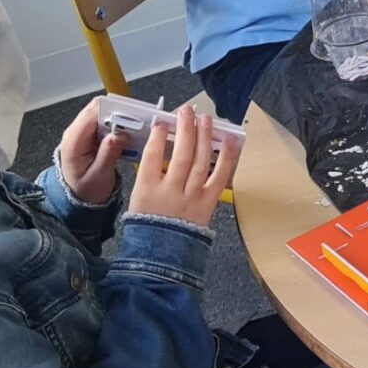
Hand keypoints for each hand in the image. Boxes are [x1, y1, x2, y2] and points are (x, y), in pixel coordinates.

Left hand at [56, 99, 129, 205]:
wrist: (79, 198)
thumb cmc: (85, 190)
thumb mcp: (99, 176)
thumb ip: (108, 154)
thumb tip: (119, 134)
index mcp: (73, 141)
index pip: (92, 114)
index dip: (112, 111)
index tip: (131, 116)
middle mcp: (76, 132)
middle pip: (99, 109)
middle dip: (119, 111)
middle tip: (138, 120)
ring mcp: (84, 131)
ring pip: (104, 112)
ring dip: (121, 117)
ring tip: (137, 126)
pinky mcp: (92, 133)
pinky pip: (107, 120)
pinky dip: (119, 123)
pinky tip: (130, 132)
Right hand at [127, 105, 239, 226]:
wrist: (162, 255)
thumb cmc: (149, 226)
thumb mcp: (138, 199)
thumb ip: (149, 174)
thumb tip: (161, 144)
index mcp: (147, 191)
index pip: (152, 156)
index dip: (158, 136)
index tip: (162, 123)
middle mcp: (170, 192)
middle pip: (180, 154)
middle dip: (184, 128)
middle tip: (186, 111)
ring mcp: (191, 197)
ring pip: (200, 161)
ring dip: (203, 136)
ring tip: (205, 119)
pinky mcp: (207, 203)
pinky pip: (220, 176)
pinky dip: (226, 157)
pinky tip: (229, 140)